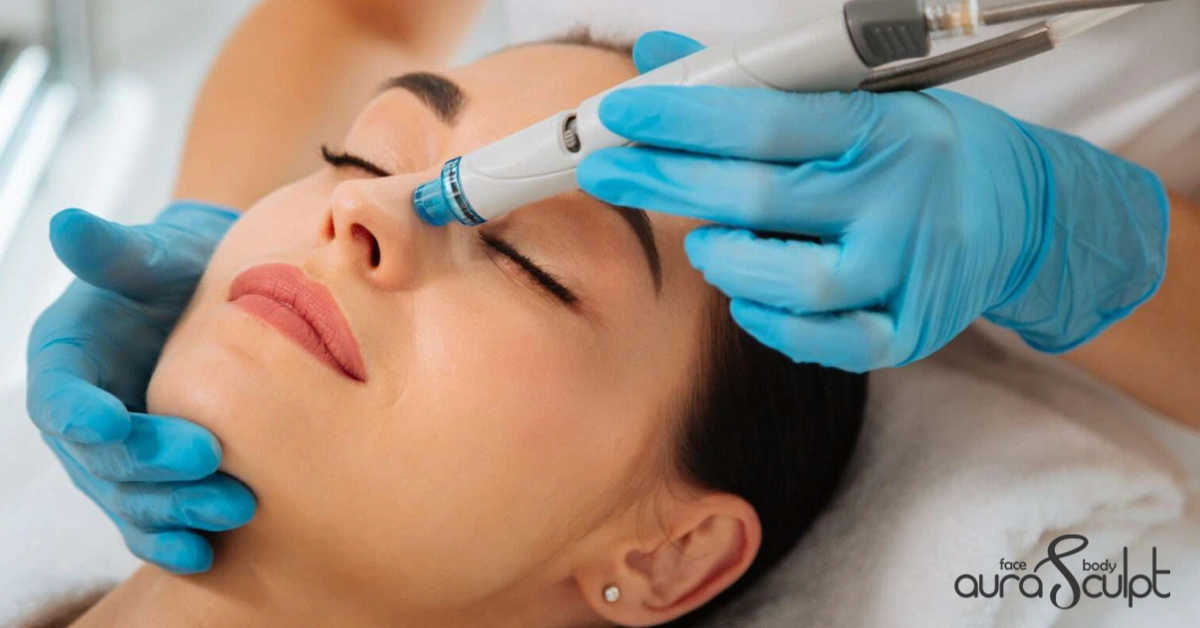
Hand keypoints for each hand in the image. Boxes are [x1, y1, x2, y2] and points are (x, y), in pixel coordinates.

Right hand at [26, 202, 255, 572]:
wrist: (222, 302)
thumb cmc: (183, 271)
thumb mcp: (155, 255)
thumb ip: (116, 253)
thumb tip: (68, 224)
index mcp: (67, 359)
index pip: (59, 394)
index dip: (78, 411)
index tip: (108, 422)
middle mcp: (83, 416)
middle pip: (101, 456)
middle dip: (150, 464)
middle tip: (209, 460)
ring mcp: (117, 456)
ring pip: (130, 497)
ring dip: (173, 509)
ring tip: (231, 509)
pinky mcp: (154, 482)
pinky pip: (152, 520)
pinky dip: (173, 540)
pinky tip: (205, 555)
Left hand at [578, 32, 1167, 370]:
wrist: (1023, 213)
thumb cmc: (922, 148)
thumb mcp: (858, 96)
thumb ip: (759, 83)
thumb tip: (663, 57)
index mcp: (882, 128)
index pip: (764, 121)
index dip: (682, 117)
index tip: (620, 113)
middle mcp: (897, 197)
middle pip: (758, 197)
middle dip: (665, 181)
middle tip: (605, 170)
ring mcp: (907, 270)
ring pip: (792, 282)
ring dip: (725, 260)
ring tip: (701, 241)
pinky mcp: (910, 330)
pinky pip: (828, 342)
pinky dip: (772, 323)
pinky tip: (747, 297)